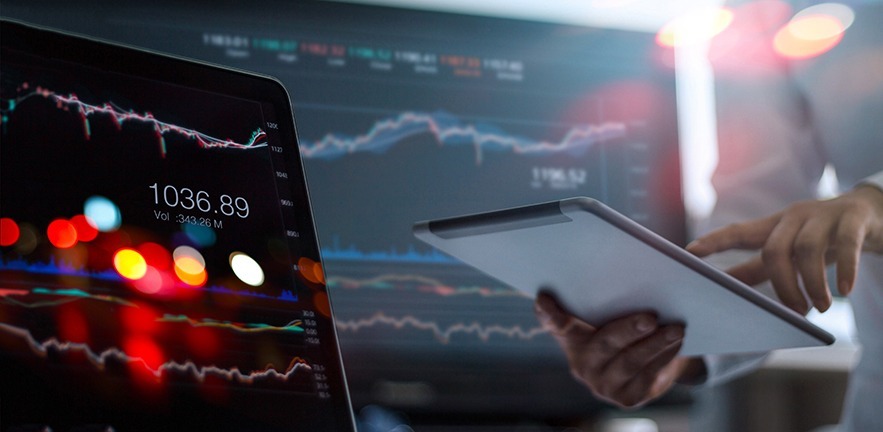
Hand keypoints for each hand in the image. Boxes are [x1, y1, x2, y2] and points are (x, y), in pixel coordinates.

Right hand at [534, 292, 702, 408]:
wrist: (650, 366)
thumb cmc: (628, 326)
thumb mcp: (617, 311)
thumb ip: (615, 293)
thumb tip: (648, 261)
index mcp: (571, 336)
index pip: (554, 323)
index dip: (549, 312)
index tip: (545, 298)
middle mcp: (580, 362)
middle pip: (604, 343)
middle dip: (629, 329)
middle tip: (650, 317)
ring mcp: (601, 383)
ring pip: (630, 361)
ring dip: (656, 344)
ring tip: (677, 330)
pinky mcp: (625, 398)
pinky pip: (647, 376)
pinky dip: (664, 357)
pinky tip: (676, 343)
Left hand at [687, 185, 882, 313]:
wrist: (874, 213)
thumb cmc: (822, 237)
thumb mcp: (789, 251)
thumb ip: (758, 269)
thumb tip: (725, 291)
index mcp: (774, 226)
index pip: (738, 232)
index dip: (714, 241)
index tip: (690, 252)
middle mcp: (794, 216)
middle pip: (773, 249)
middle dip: (781, 285)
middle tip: (795, 312)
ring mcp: (823, 214)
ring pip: (807, 249)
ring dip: (812, 283)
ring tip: (821, 307)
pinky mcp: (853, 218)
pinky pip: (846, 243)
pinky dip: (846, 269)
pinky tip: (846, 290)